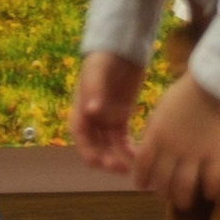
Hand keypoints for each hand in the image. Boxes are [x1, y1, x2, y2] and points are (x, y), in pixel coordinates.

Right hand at [70, 52, 145, 172]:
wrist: (120, 50)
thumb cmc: (103, 60)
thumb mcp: (97, 73)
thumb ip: (94, 91)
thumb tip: (91, 111)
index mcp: (80, 110)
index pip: (81, 136)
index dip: (87, 151)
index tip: (97, 163)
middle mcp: (91, 118)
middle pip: (95, 145)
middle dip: (105, 159)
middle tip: (119, 169)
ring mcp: (106, 119)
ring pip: (109, 145)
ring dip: (117, 158)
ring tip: (130, 169)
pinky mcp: (122, 116)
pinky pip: (123, 138)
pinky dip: (128, 149)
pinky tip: (139, 157)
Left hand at [133, 72, 219, 207]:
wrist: (215, 84)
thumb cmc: (187, 91)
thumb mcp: (162, 108)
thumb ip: (156, 129)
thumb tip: (154, 142)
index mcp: (155, 136)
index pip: (142, 165)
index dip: (142, 179)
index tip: (143, 186)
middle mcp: (171, 149)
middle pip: (162, 180)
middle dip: (161, 192)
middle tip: (165, 195)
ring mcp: (194, 154)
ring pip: (184, 186)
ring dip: (182, 198)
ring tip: (184, 203)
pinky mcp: (216, 154)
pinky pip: (212, 179)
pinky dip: (210, 190)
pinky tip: (211, 195)